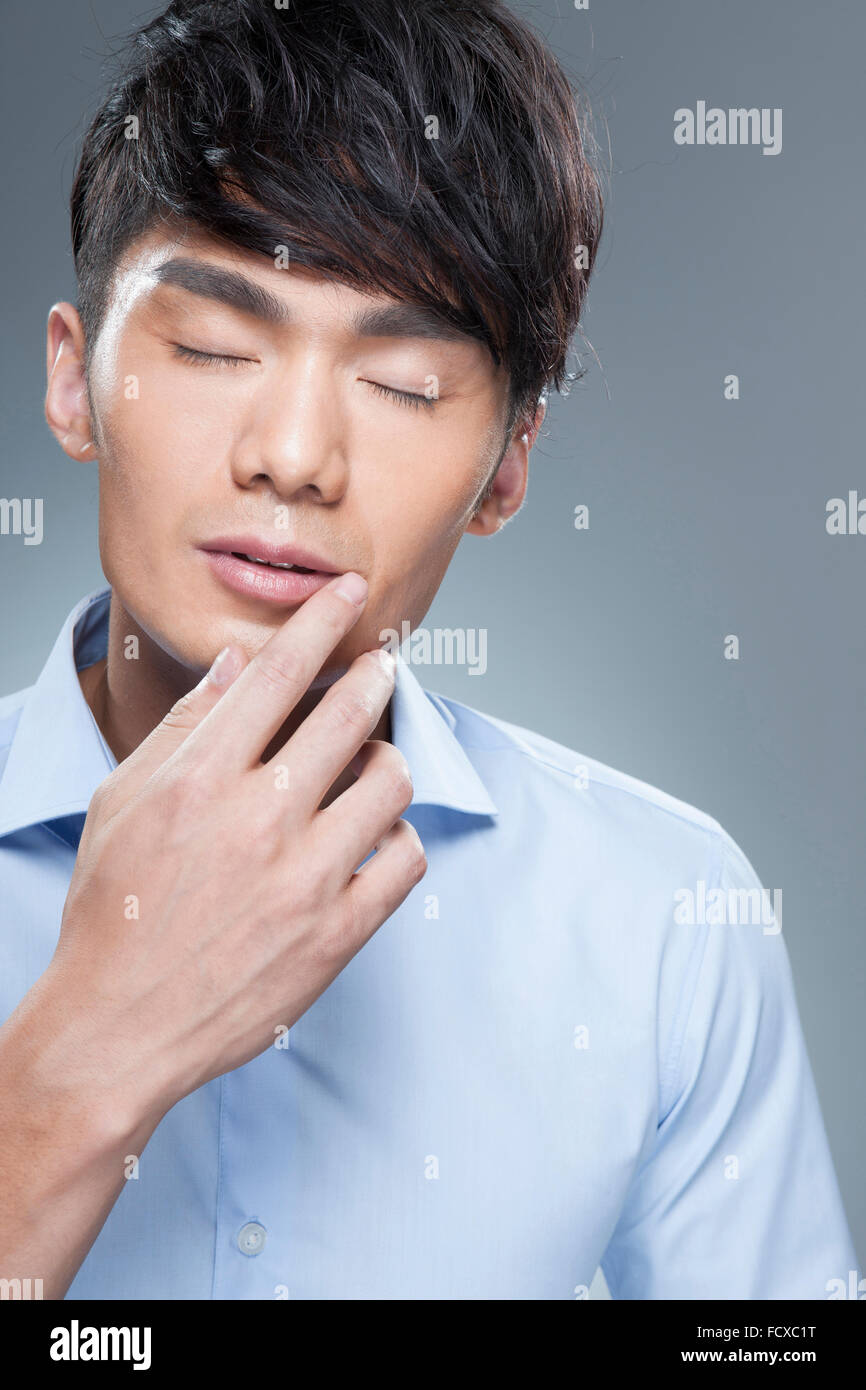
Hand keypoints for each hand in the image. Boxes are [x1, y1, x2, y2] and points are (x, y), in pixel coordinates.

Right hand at [47, 573, 425, 1128]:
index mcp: (200, 778)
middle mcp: (258, 819)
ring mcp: (305, 879)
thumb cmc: (113, 909)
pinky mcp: (337, 934)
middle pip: (351, 713)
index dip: (323, 620)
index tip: (352, 593)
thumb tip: (241, 664)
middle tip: (379, 668)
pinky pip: (406, 859)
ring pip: (391, 780)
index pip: (279, 672)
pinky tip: (373, 838)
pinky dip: (397, 837)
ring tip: (366, 766)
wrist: (118, 1026)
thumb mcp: (123, 802)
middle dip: (374, 675)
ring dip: (384, 759)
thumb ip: (185, 726)